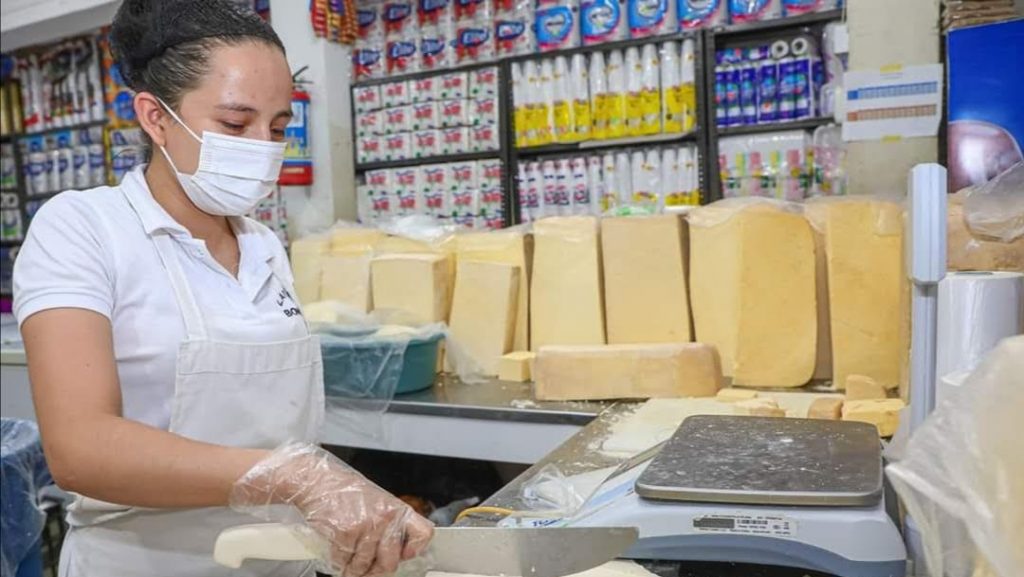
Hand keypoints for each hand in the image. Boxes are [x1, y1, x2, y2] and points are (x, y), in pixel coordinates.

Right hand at [230, 443, 433, 576]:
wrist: (318, 481)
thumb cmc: (345, 492)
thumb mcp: (377, 502)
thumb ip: (390, 524)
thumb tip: (400, 551)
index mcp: (397, 509)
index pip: (423, 534)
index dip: (416, 549)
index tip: (405, 555)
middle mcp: (385, 518)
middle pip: (390, 563)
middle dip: (376, 570)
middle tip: (367, 568)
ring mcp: (366, 527)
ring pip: (363, 567)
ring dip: (353, 569)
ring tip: (348, 558)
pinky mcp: (345, 534)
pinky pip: (344, 563)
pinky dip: (338, 563)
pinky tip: (336, 550)